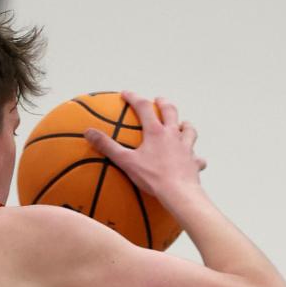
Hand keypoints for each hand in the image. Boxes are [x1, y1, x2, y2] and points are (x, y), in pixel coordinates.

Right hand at [83, 94, 205, 209]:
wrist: (179, 192)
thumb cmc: (152, 177)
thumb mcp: (126, 162)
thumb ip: (107, 147)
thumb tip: (88, 132)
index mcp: (156, 132)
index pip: (144, 107)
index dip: (134, 98)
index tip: (126, 94)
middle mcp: (173, 134)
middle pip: (171, 111)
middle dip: (163, 104)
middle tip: (159, 101)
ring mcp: (186, 147)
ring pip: (189, 129)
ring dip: (184, 125)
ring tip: (181, 125)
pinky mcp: (194, 162)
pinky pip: (197, 158)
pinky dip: (195, 157)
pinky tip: (193, 160)